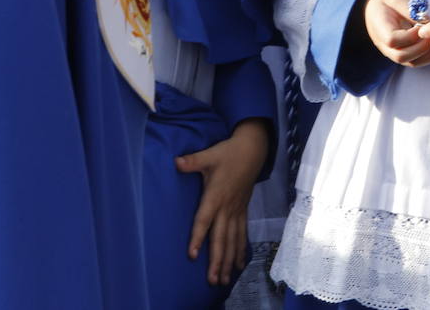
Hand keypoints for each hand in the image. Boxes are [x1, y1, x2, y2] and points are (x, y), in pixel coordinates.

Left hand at [176, 119, 269, 286]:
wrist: (253, 150)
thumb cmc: (228, 153)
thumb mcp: (209, 155)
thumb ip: (192, 161)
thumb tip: (176, 162)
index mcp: (216, 195)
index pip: (204, 220)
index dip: (198, 237)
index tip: (193, 254)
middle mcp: (227, 207)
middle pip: (221, 238)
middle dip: (217, 260)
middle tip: (213, 280)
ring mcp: (237, 210)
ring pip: (233, 240)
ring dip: (229, 260)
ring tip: (225, 279)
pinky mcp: (243, 210)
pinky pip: (242, 233)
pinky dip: (241, 250)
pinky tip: (240, 264)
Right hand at [363, 0, 429, 67]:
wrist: (375, 8)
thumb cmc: (387, 1)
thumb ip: (410, 11)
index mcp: (380, 28)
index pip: (392, 40)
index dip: (410, 36)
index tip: (422, 26)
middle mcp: (384, 45)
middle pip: (401, 56)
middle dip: (421, 48)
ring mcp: (393, 53)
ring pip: (410, 62)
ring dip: (428, 55)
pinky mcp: (402, 54)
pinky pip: (415, 61)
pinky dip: (429, 57)